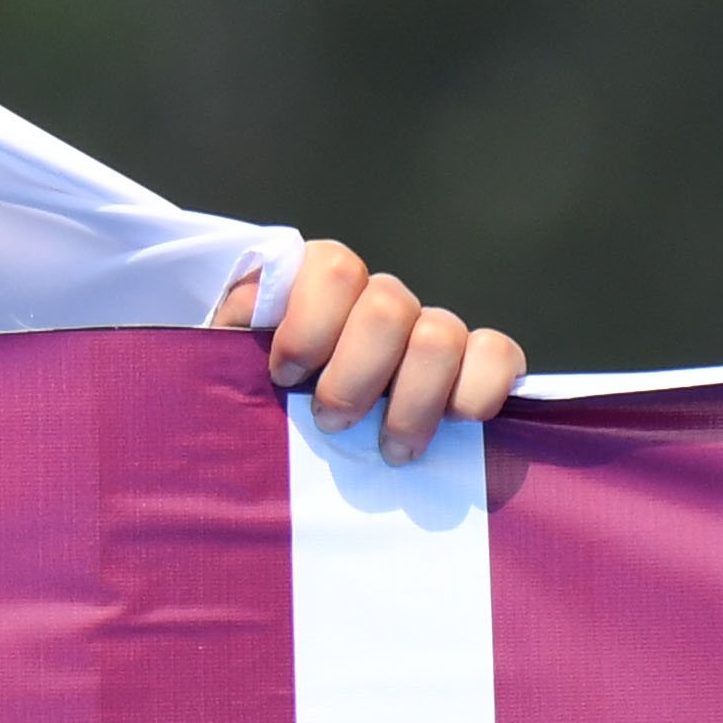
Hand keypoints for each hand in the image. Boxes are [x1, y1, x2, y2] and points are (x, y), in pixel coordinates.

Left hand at [220, 240, 523, 462]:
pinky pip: (499, 354)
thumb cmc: (254, 412)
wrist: (282, 454)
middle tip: (330, 422)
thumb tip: (248, 314)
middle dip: (356, 376)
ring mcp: (431, 330)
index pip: (335, 267)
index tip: (283, 377)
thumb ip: (228, 338)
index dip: (311, 325)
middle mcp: (378, 299)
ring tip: (390, 450)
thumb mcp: (224, 375)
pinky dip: (478, 392)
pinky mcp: (475, 366)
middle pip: (389, 306)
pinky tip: (451, 424)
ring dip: (412, 403)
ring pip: (441, 335)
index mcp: (319, 287)